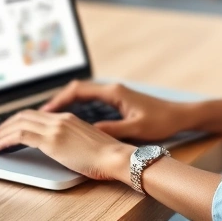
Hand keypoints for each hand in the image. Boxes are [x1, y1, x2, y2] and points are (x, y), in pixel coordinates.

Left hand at [0, 109, 134, 182]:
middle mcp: (59, 119)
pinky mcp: (51, 140)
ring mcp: (55, 128)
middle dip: (5, 125)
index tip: (8, 130)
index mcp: (67, 118)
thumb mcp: (84, 144)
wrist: (116, 157)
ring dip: (0, 133)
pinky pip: (20, 135)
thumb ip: (70, 141)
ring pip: (18, 123)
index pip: (35, 114)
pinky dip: (4, 140)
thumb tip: (59, 149)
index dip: (17, 121)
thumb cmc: (106, 157)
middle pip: (23, 115)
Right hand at [42, 80, 188, 140]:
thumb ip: (112, 129)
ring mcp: (115, 94)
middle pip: (77, 89)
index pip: (79, 90)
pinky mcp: (118, 100)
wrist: (180, 115)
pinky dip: (77, 107)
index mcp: (114, 92)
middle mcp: (112, 89)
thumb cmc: (161, 121)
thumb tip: (89, 132)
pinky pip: (91, 100)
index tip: (45, 110)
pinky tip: (72, 119)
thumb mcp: (136, 128)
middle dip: (58, 100)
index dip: (60, 100)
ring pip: (83, 94)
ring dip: (67, 103)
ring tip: (50, 117)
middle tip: (41, 114)